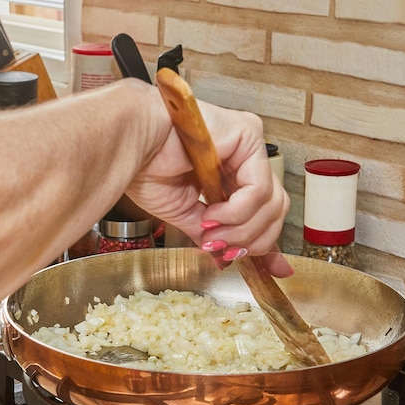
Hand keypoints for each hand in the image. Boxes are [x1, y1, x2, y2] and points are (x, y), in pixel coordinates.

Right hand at [126, 96, 292, 277]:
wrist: (129, 146)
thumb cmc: (146, 169)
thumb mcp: (188, 215)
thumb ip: (215, 236)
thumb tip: (229, 260)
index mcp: (231, 174)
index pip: (266, 211)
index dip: (271, 243)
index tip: (276, 270)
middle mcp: (244, 158)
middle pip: (275, 210)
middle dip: (251, 240)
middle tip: (224, 251)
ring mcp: (249, 146)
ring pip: (272, 203)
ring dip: (240, 229)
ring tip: (211, 232)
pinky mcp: (248, 134)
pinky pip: (259, 189)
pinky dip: (237, 211)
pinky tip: (213, 212)